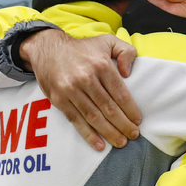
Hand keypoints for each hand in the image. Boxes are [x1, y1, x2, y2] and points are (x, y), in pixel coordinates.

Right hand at [20, 30, 141, 150]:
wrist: (47, 48)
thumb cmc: (82, 48)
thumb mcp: (107, 40)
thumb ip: (125, 51)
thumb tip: (129, 72)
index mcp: (100, 65)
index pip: (120, 92)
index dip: (130, 109)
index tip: (138, 121)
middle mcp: (86, 78)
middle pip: (109, 108)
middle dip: (123, 124)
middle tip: (133, 135)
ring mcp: (71, 90)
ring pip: (94, 117)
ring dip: (109, 132)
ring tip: (120, 142)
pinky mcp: (59, 100)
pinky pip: (76, 120)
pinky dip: (88, 135)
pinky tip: (99, 145)